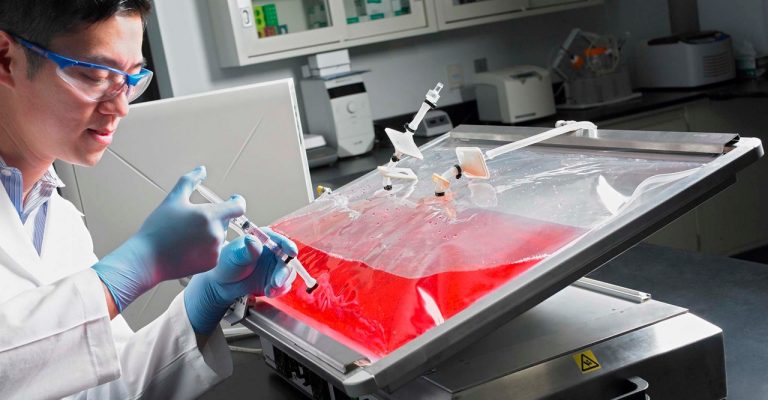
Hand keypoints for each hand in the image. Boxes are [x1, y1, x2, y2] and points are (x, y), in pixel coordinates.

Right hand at [92, 166, 245, 311]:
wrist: (147, 260)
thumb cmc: (158, 228)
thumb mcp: (173, 200)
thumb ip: (189, 181)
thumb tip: (202, 169)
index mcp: (209, 215)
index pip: (238, 207)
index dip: (237, 201)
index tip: (233, 199)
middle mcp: (216, 233)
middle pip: (224, 221)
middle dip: (213, 218)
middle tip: (190, 223)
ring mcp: (215, 250)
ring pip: (219, 236)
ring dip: (209, 233)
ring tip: (186, 237)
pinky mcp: (212, 263)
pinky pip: (215, 251)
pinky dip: (205, 248)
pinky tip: (188, 249)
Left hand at [184, 229, 297, 334]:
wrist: (222, 285)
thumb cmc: (226, 265)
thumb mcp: (234, 256)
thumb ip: (246, 251)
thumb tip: (254, 241)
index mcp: (263, 240)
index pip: (280, 241)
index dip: (288, 246)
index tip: (291, 253)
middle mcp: (272, 252)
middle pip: (287, 259)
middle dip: (283, 272)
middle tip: (275, 283)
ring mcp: (275, 267)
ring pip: (288, 273)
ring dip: (281, 283)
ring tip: (268, 290)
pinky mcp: (275, 280)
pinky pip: (284, 285)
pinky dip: (278, 290)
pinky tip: (268, 292)